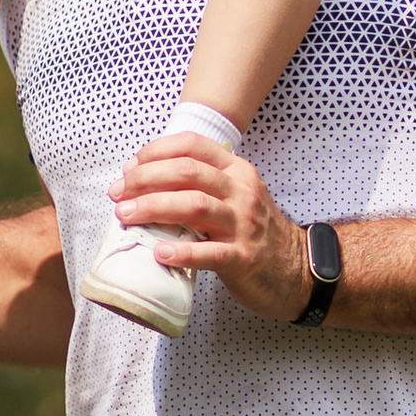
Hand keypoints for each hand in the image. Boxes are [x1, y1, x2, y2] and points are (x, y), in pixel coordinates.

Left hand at [110, 138, 314, 323]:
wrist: (297, 269)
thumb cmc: (253, 232)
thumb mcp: (235, 196)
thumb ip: (201, 185)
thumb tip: (144, 183)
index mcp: (236, 171)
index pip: (192, 145)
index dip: (155, 152)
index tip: (129, 169)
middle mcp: (241, 191)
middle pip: (187, 172)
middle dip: (145, 179)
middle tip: (118, 194)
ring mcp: (244, 224)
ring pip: (194, 206)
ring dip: (154, 208)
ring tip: (126, 216)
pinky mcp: (243, 258)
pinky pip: (209, 253)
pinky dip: (182, 252)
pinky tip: (159, 253)